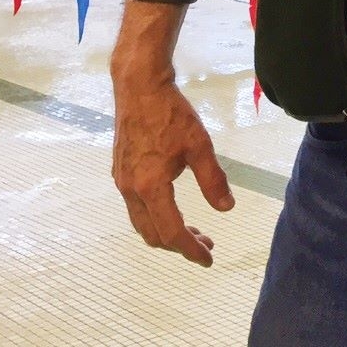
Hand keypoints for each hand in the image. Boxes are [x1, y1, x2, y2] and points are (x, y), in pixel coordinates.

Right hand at [112, 69, 233, 266]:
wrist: (138, 88)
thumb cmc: (171, 114)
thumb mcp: (199, 146)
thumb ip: (213, 180)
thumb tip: (226, 208)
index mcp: (150, 187)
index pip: (171, 232)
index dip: (190, 249)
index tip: (208, 258)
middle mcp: (130, 190)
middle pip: (152, 233)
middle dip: (179, 244)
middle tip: (206, 244)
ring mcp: (121, 181)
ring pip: (141, 222)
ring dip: (165, 231)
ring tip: (193, 231)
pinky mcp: (120, 171)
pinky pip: (135, 207)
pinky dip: (154, 216)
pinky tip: (171, 208)